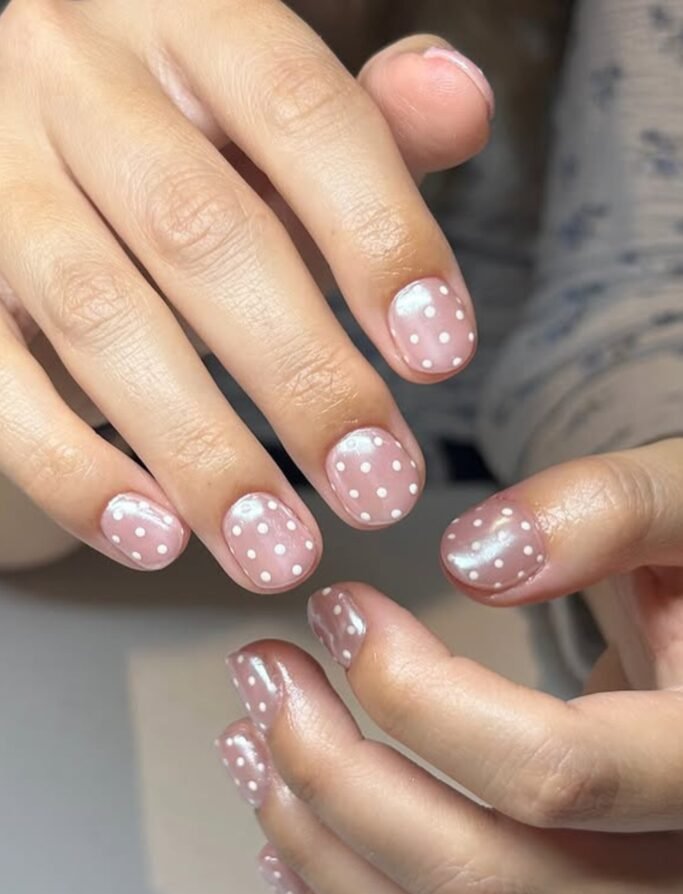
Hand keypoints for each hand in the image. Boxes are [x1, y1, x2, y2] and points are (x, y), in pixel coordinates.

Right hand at [0, 0, 491, 587]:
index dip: (379, 235)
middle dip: (301, 376)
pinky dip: (72, 469)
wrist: (23, 140)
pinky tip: (155, 538)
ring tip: (278, 548)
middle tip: (377, 488)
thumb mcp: (263, 112)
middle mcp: (75, 81)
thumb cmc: (175, 134)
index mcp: (183, 19)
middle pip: (200, 230)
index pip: (299, 110)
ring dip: (198, 449)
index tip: (441, 356)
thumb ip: (362, 121)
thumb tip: (461, 96)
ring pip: (98, 316)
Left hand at [216, 438, 682, 893]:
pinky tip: (288, 846)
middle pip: (482, 874)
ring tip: (249, 745)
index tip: (339, 611)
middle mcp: (676, 873)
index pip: (551, 771)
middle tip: (265, 676)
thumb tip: (478, 559)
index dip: (417, 695)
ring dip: (324, 849)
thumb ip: (610, 511)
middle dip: (337, 773)